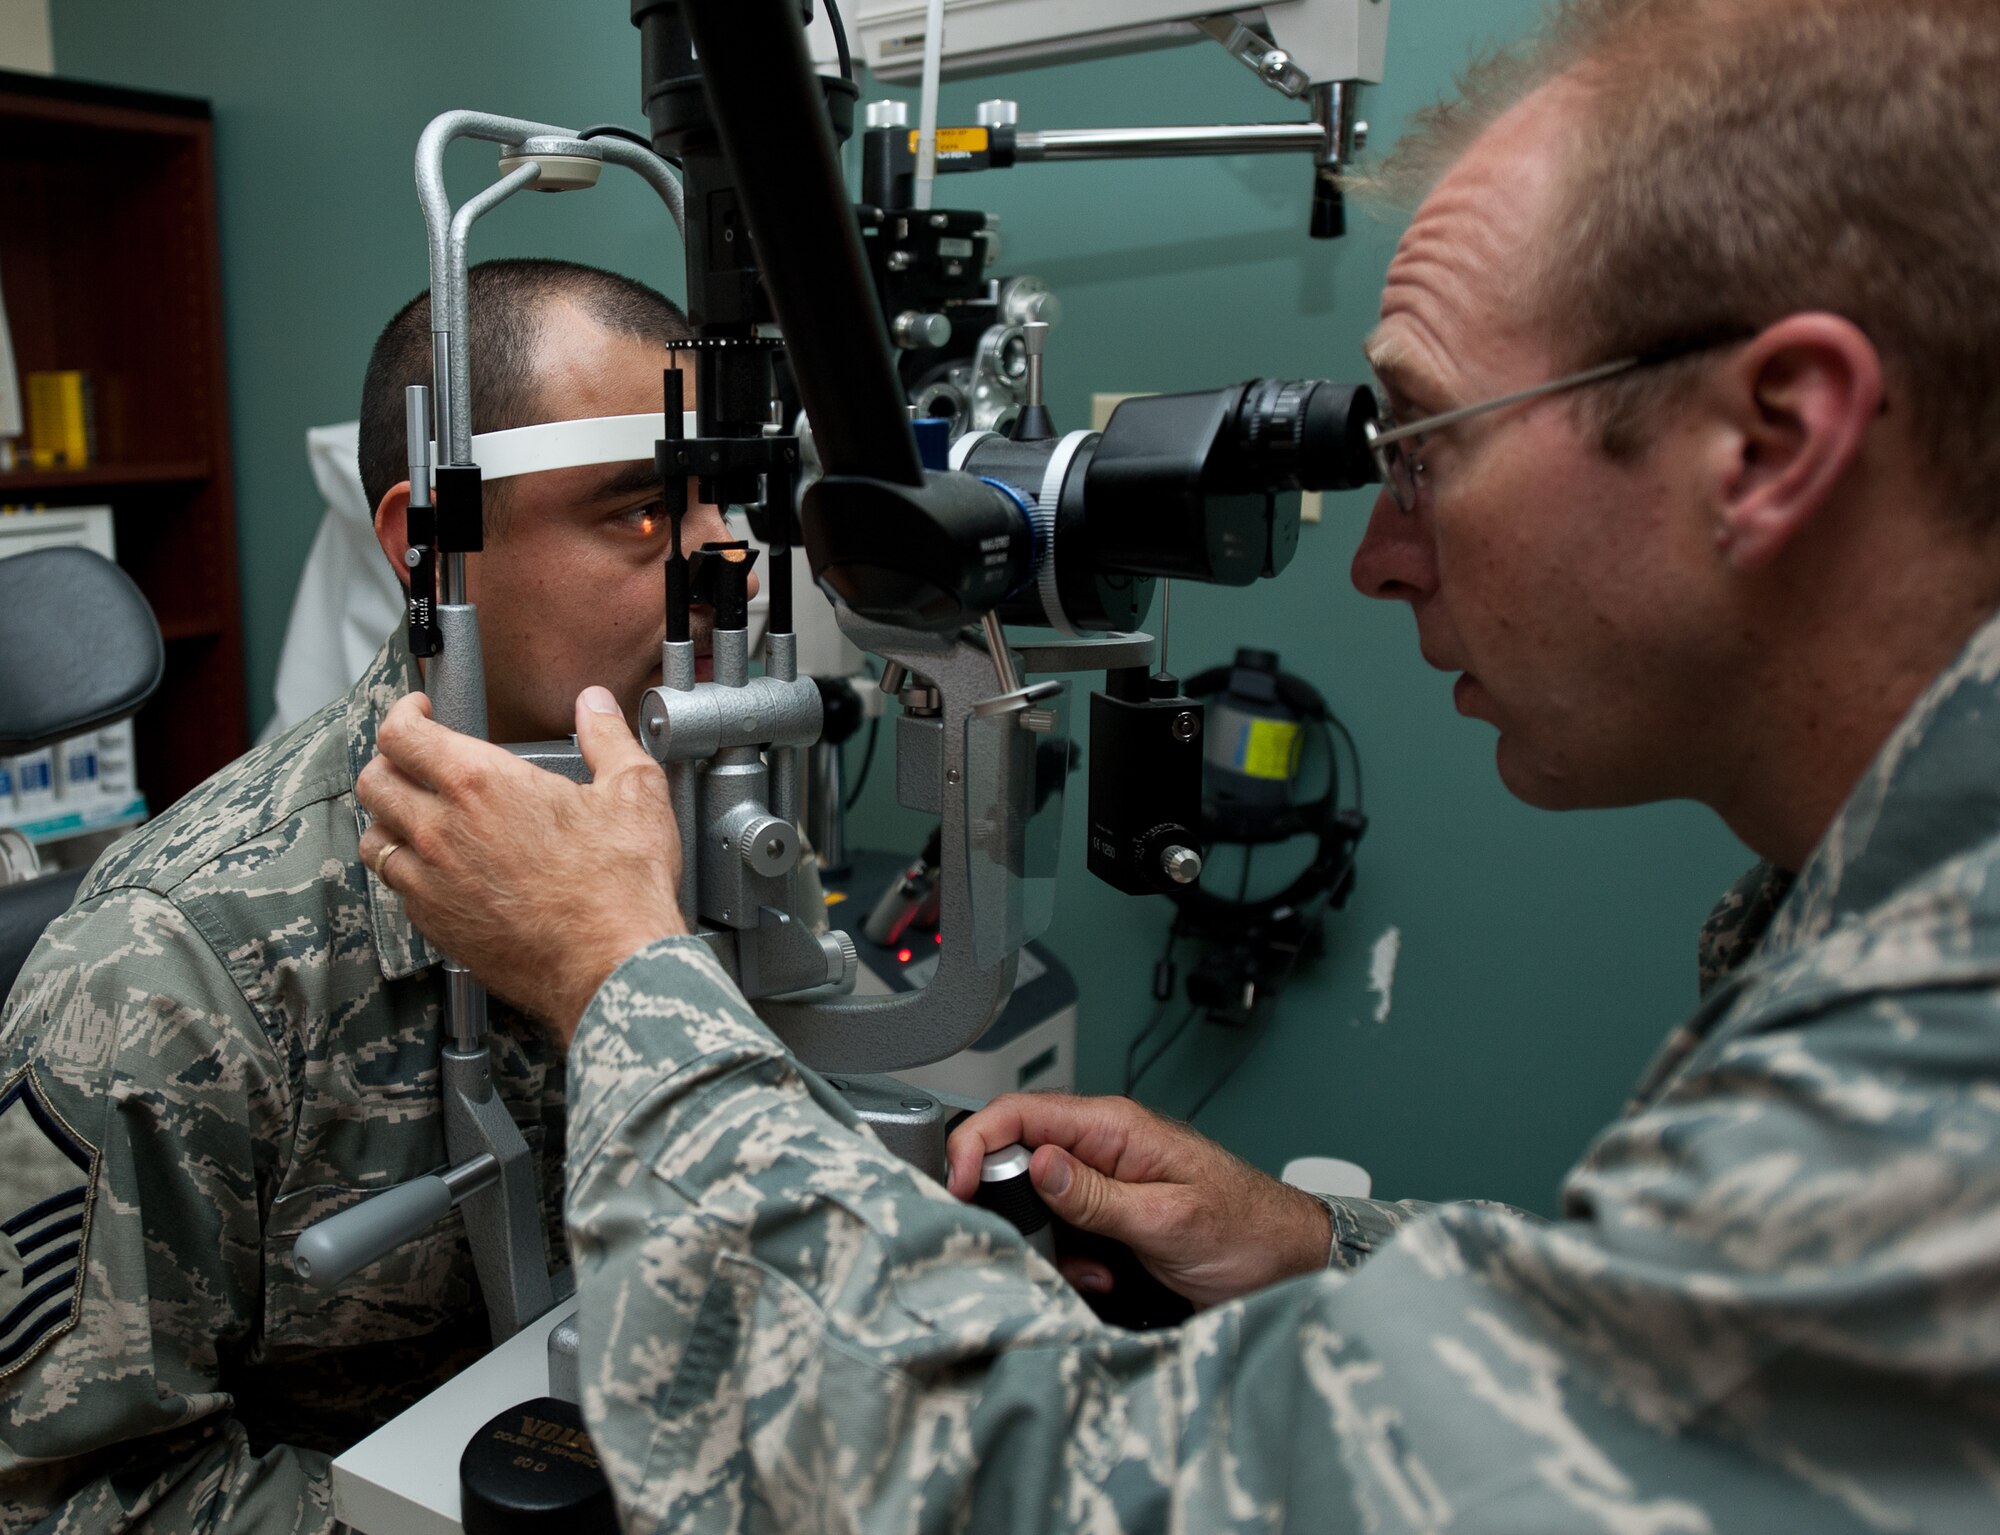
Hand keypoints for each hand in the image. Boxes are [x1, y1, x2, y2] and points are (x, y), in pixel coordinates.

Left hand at [356, 687, 686, 1033]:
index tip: (420, 712)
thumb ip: (608, 737)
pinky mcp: (436, 925)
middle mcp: (442, 830)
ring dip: (390, 819)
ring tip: (417, 815)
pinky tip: (439, 869)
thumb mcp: (633, 791)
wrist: (612, 965)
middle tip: (415, 760)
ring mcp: (432, 883)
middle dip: (389, 761)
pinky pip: (399, 889)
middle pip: (374, 782)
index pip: (401, 734)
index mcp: (482, 785)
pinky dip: (410, 871)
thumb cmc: (620, 886)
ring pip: (374, 838)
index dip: (403, 712)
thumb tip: (595, 706)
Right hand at [945, 1094, 1331, 1309]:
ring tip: (1093, 1268)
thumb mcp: (1165, 1217)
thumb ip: (1095, 1193)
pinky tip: (1108, 1274)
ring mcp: (1107, 1181)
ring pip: (1039, 1204)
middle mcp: (1105, 1147)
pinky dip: (1075, 1259)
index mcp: (1115, 1127)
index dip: (977, 1142)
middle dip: (1017, 1208)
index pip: (1021, 1113)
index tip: (958, 1185)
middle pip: (1020, 1159)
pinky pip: (1066, 1232)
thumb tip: (1037, 1164)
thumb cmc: (1245, 1228)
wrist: (1289, 1263)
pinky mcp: (1112, 1215)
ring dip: (1053, 1243)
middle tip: (1030, 1245)